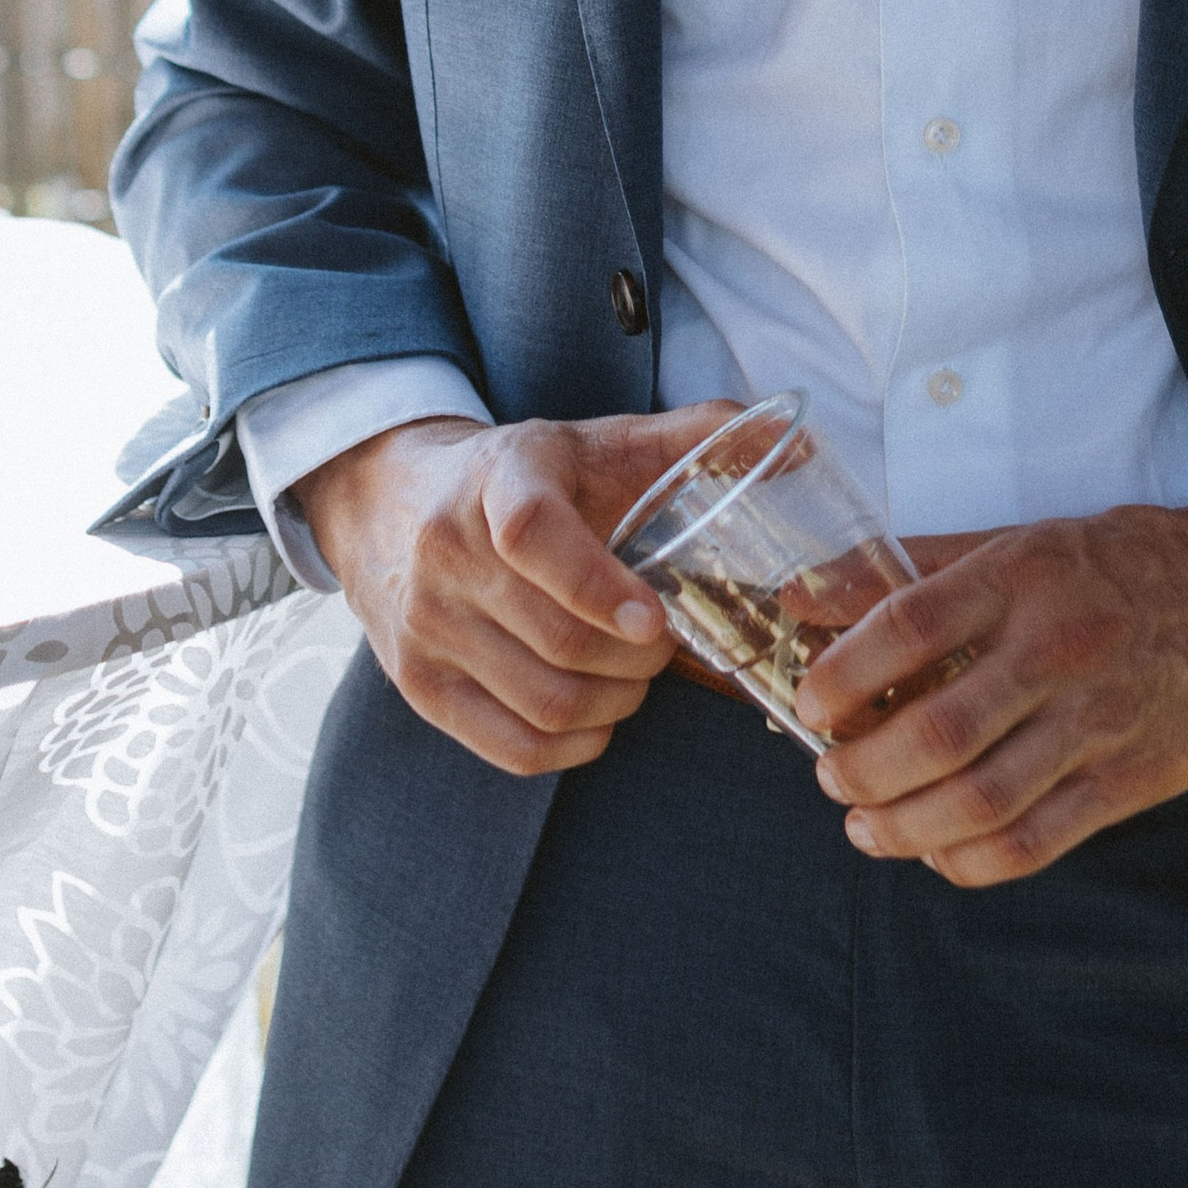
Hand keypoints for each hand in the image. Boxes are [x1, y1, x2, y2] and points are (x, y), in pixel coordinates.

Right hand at [295, 403, 737, 778]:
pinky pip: (511, 748)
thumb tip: (800, 445)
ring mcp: (425, 627)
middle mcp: (447, 553)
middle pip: (558, 643)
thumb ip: (694, 438)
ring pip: (543, 703)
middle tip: (666, 646)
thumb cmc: (521, 476)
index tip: (656, 618)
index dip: (598, 586)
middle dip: (636, 662)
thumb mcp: (594, 440)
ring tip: (634, 676)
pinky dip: (572, 747)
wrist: (387, 502)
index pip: (534, 537)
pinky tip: (595, 714)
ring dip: (613, 705)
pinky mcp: (418, 686)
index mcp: (498, 480)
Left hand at [792, 487, 1187, 888]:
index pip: (907, 626)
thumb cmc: (1122, 565)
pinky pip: (1033, 844)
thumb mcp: (1025, 539)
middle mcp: (1056, 648)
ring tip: (864, 825)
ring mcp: (1096, 722)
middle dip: (861, 769)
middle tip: (830, 775)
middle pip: (935, 732)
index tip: (811, 703)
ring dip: (902, 827)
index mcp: (1023, 575)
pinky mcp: (1127, 783)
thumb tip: (808, 589)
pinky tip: (935, 852)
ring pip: (978, 802)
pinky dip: (969, 861)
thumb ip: (918, 566)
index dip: (843, 673)